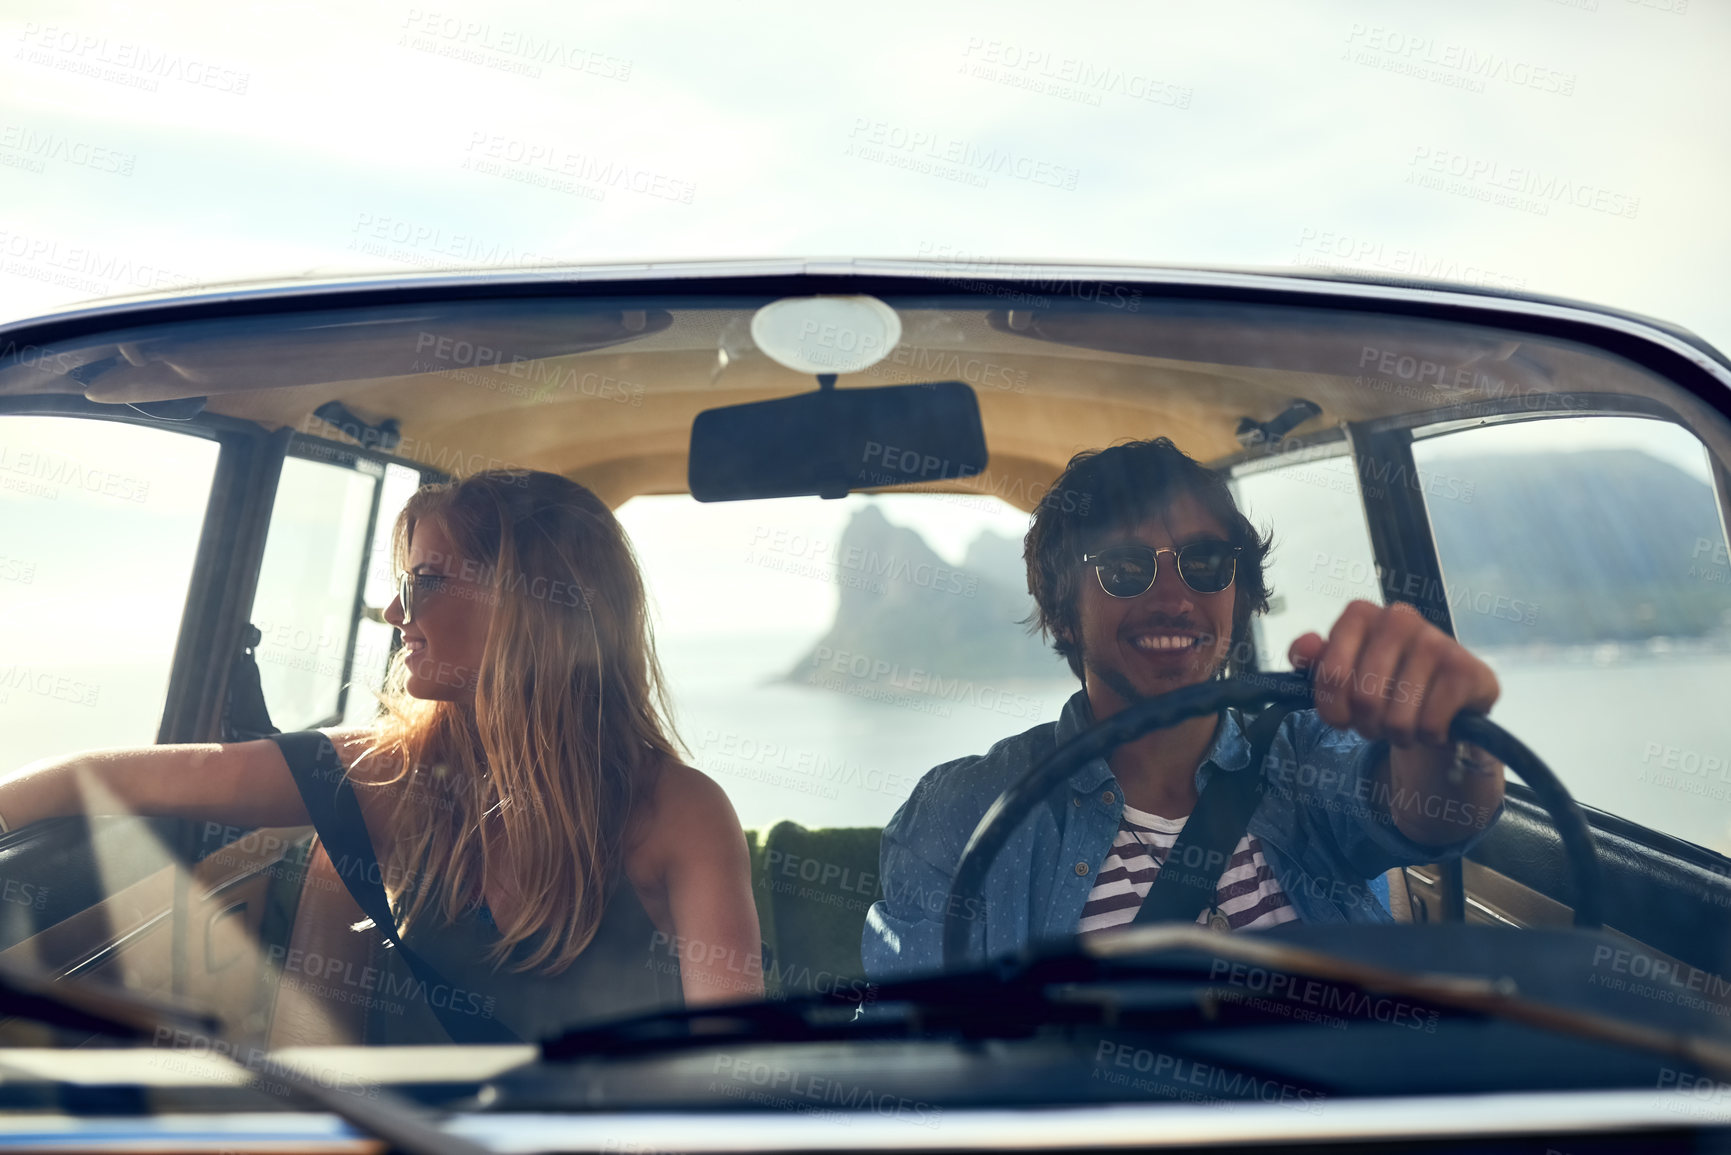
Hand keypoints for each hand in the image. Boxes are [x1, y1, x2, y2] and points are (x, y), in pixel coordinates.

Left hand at [1288, 600, 1498, 748]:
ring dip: (1398, 735)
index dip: (1332, 710)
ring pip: (1397, 718)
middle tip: (1378, 724)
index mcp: (1360, 614)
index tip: (1342, 719)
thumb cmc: (1386, 682)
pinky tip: (1434, 725)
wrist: (1447, 698)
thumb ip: (1314, 659)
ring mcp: (1435, 640)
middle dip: (1368, 726)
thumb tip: (1305, 647)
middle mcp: (1398, 617)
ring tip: (1406, 725)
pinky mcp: (1466, 668)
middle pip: (1365, 700)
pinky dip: (1428, 737)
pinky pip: (1430, 724)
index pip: (1330, 675)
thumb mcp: (1344, 670)